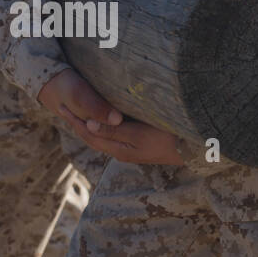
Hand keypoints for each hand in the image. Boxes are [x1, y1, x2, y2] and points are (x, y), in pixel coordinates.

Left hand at [38, 67, 184, 164]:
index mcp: (119, 149)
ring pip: (102, 136)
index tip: (60, 105)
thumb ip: (113, 130)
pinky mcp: (140, 145)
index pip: (89, 133)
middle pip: (93, 136)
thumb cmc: (169, 139)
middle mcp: (122, 151)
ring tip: (77, 111)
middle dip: (77, 122)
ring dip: (88, 124)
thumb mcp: (138, 135)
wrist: (196, 151)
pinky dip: (102, 125)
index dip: (74, 119)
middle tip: (63, 106)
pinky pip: (113, 135)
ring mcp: (132, 149)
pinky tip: (104, 118)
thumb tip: (89, 124)